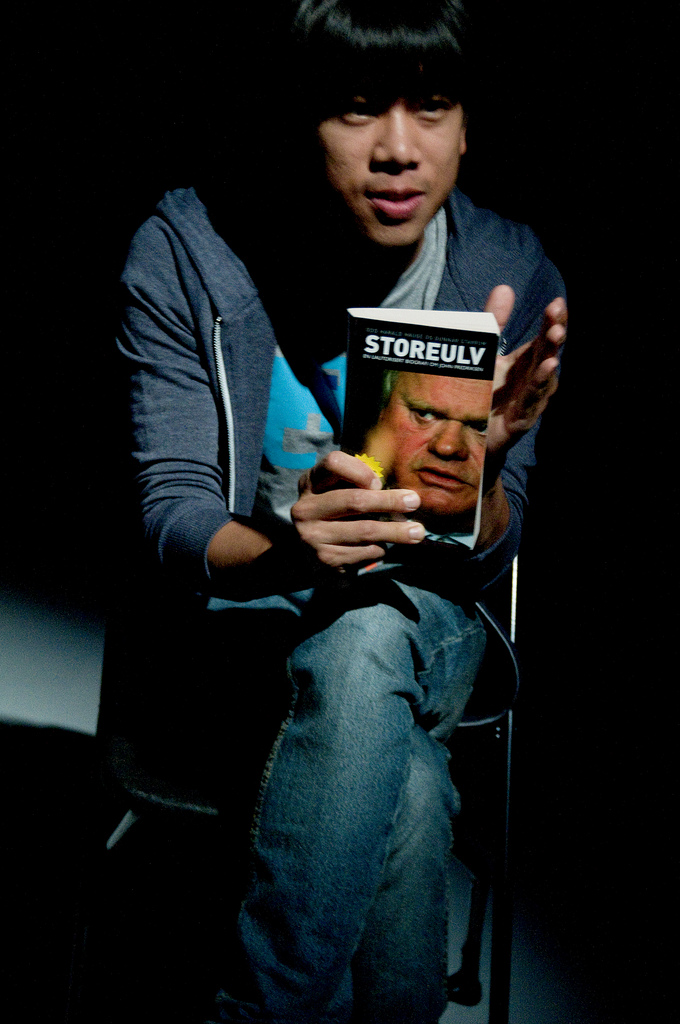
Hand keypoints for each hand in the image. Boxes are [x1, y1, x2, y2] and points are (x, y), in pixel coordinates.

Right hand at [291, 450, 426, 567]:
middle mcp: (305, 508)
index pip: (333, 463)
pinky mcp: (325, 559)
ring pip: (365, 530)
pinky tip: (384, 546)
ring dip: (395, 531)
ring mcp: (313, 536)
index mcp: (310, 483)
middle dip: (389, 501)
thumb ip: (360, 483)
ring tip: (418, 532)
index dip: (360, 471)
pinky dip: (380, 549)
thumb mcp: (338, 489)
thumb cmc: (335, 511)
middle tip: (414, 502)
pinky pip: (364, 552)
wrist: (308, 551)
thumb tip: (400, 494)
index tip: (379, 482)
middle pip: (354, 500)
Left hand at [484, 285, 566, 456]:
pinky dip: (538, 386)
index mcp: (525, 363)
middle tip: (557, 321)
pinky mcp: (519, 421)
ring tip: (555, 341)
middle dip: (554, 338)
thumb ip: (494, 323)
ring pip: (543, 379)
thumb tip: (505, 287)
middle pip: (547, 355)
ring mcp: (528, 401)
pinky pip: (531, 402)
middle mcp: (531, 380)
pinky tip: (546, 369)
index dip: (551, 322)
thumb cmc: (480, 393)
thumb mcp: (485, 353)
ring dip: (549, 360)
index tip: (557, 303)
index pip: (543, 338)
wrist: (468, 436)